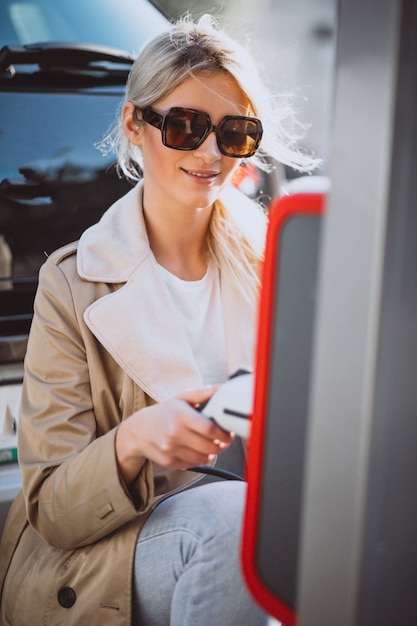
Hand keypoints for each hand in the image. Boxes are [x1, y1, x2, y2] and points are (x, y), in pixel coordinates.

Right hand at [115, 385, 233, 485]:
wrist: (138, 430)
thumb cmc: (164, 412)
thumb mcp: (181, 398)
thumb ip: (203, 393)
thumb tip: (222, 389)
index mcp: (180, 416)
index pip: (209, 429)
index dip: (224, 434)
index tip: (228, 433)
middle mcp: (174, 433)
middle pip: (209, 446)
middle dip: (222, 445)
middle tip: (224, 440)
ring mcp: (170, 449)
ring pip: (203, 458)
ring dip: (212, 453)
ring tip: (211, 445)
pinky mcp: (168, 462)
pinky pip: (193, 464)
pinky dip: (199, 459)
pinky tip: (197, 450)